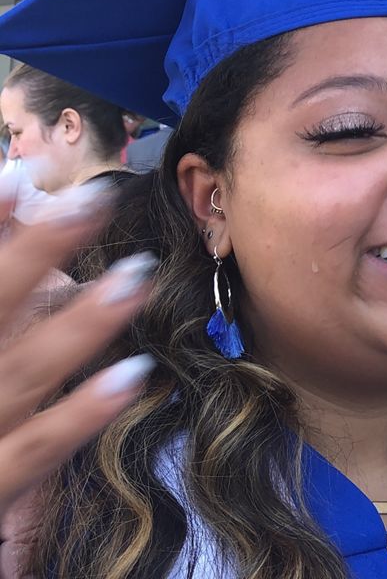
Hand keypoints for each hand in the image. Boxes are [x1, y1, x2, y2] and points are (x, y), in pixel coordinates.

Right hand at [0, 179, 154, 576]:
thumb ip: (8, 303)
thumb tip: (22, 212)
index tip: (20, 173)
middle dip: (36, 251)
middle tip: (97, 198)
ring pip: (20, 372)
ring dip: (79, 324)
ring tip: (137, 275)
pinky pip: (35, 450)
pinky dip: (80, 412)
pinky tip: (135, 376)